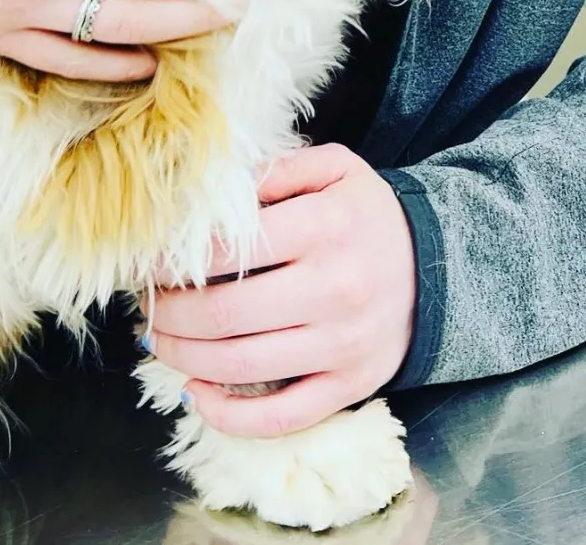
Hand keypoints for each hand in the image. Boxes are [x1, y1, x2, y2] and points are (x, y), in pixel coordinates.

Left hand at [148, 144, 416, 436]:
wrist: (438, 264)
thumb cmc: (368, 214)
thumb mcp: (335, 169)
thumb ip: (277, 171)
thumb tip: (212, 193)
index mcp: (327, 227)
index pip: (229, 250)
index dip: (175, 261)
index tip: (150, 262)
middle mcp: (336, 288)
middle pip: (225, 313)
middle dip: (169, 312)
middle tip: (147, 304)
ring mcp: (343, 345)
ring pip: (241, 365)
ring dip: (184, 357)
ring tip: (161, 339)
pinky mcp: (350, 385)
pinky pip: (281, 416)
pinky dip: (230, 415)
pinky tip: (199, 393)